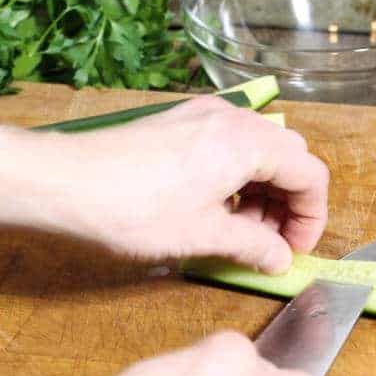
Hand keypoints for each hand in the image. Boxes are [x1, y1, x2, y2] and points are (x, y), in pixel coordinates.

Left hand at [50, 96, 329, 272]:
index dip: (313, 217)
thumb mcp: (203, 235)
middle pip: (290, 158)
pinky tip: (218, 210)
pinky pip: (231, 146)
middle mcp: (231, 120)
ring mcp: (204, 117)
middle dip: (290, 204)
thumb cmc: (131, 209)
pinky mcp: (181, 124)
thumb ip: (254, 246)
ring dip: (265, 193)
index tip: (297, 249)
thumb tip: (280, 259)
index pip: (310, 175)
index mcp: (246, 143)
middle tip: (272, 244)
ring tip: (244, 233)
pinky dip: (239, 178)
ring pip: (261, 152)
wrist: (62, 183)